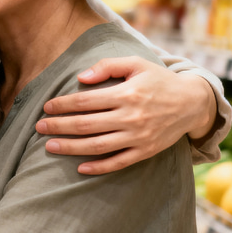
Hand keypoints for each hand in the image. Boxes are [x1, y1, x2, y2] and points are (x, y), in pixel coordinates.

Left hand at [35, 56, 215, 173]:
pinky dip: (98, 167)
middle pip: (86, 125)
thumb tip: (82, 77)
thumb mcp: (136, 64)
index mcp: (127, 94)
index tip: (47, 107)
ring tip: (50, 146)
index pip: (86, 101)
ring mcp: (138, 137)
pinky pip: (118, 163)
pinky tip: (80, 167)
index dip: (63, 104)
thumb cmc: (158, 80)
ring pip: (97, 146)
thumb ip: (108, 66)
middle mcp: (131, 117)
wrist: (192, 103)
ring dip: (71, 148)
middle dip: (59, 126)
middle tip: (39, 127)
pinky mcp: (145, 151)